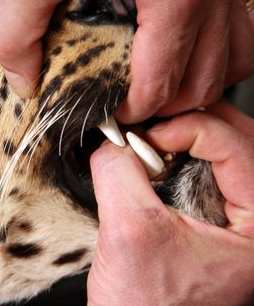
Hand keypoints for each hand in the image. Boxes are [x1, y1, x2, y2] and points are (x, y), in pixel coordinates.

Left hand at [0, 0, 253, 122]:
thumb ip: (17, 34)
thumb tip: (24, 82)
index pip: (161, 85)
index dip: (131, 111)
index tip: (107, 112)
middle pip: (201, 84)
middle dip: (162, 107)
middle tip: (127, 107)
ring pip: (232, 64)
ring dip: (193, 86)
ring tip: (155, 90)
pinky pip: (240, 34)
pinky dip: (215, 57)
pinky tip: (181, 59)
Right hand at [87, 102, 253, 304]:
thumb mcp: (127, 231)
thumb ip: (117, 172)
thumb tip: (111, 138)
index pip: (238, 147)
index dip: (187, 127)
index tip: (144, 135)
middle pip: (243, 141)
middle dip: (197, 121)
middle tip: (156, 120)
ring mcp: (239, 221)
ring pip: (229, 152)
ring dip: (191, 135)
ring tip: (155, 138)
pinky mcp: (216, 221)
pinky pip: (212, 170)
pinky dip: (185, 154)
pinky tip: (157, 159)